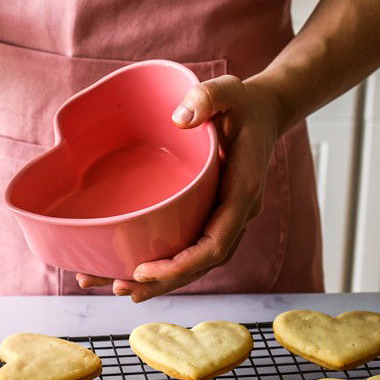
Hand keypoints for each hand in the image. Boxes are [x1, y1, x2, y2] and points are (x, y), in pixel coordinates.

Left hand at [76, 74, 281, 300]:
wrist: (263, 112)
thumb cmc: (243, 103)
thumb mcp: (229, 90)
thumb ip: (206, 97)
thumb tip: (180, 118)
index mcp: (242, 191)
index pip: (215, 244)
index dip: (181, 264)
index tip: (145, 270)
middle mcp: (237, 214)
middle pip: (201, 264)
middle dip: (162, 282)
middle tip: (120, 288)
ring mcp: (226, 219)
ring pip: (195, 263)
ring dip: (159, 281)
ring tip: (115, 287)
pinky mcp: (213, 217)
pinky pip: (190, 249)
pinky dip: (164, 265)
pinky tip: (131, 270)